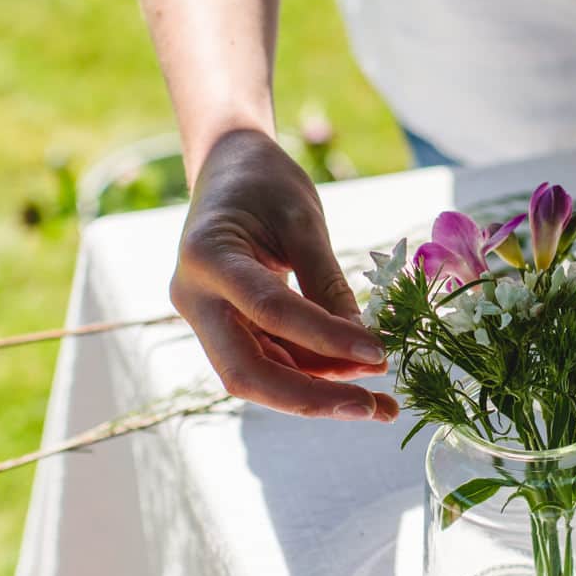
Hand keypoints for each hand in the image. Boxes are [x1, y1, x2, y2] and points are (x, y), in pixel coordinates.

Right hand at [170, 130, 397, 419]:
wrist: (227, 168)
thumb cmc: (265, 182)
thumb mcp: (302, 219)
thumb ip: (328, 282)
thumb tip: (366, 347)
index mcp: (206, 258)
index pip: (269, 310)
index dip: (325, 337)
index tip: (378, 352)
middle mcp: (196, 299)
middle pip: (246, 372)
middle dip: (311, 397)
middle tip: (370, 407)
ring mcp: (207, 319)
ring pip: (260, 375)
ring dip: (319, 391)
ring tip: (379, 403)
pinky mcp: (227, 328)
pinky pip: (269, 360)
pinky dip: (313, 373)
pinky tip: (356, 376)